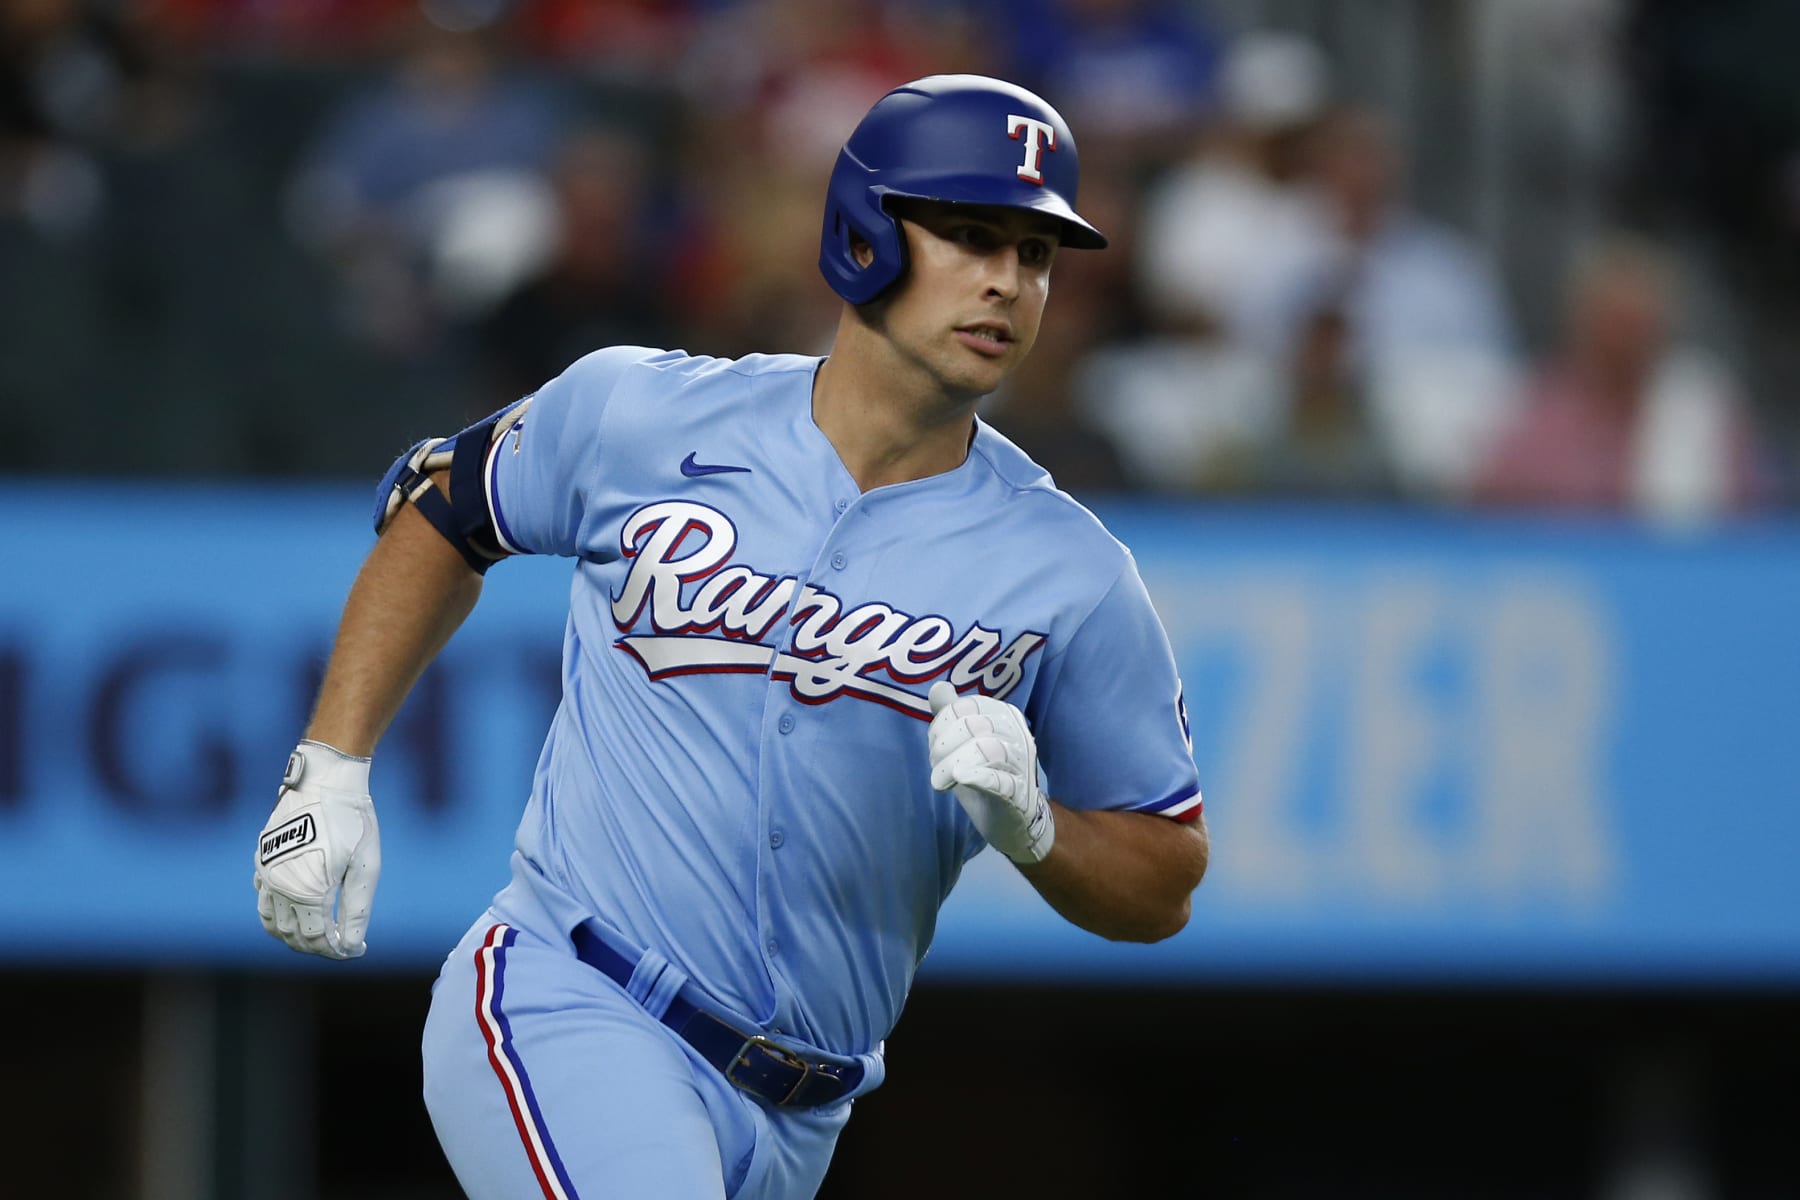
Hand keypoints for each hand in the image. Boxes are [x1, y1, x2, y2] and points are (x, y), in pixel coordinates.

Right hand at [253, 741, 380, 958]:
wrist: (324, 780)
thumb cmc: (352, 821)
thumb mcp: (365, 866)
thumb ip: (357, 909)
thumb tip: (352, 945)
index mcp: (307, 891)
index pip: (317, 939)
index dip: (337, 951)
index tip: (356, 951)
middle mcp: (280, 887)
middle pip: (293, 935)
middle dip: (317, 946)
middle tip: (342, 944)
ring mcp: (266, 873)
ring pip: (271, 922)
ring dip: (294, 935)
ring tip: (320, 934)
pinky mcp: (262, 861)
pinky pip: (263, 900)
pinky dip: (278, 915)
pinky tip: (299, 911)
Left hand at [927, 682, 1054, 864]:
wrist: (1014, 820)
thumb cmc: (985, 774)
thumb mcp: (963, 742)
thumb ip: (951, 714)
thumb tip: (938, 687)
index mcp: (1003, 715)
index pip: (965, 706)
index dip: (942, 725)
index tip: (935, 747)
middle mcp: (1017, 734)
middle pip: (974, 726)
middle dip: (944, 746)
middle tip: (936, 767)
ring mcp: (1021, 764)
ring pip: (987, 750)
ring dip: (953, 765)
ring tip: (940, 781)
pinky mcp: (1019, 795)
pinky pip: (1001, 782)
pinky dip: (979, 778)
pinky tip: (962, 777)